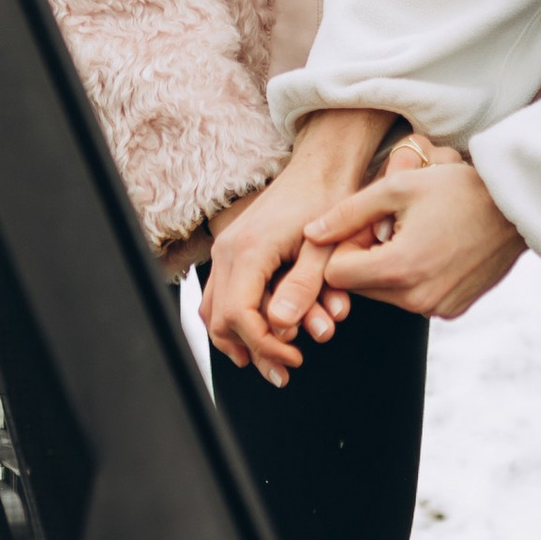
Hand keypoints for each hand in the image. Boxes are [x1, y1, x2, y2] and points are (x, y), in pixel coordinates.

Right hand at [204, 110, 395, 384]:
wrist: (321, 167)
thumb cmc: (328, 202)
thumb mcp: (324, 249)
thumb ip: (303, 288)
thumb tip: (281, 329)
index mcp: (249, 251)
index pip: (240, 316)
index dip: (265, 346)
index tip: (295, 359)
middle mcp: (228, 251)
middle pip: (219, 319)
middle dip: (252, 350)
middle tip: (284, 372)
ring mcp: (226, 250)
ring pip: (213, 309)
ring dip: (238, 339)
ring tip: (270, 361)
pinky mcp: (233, 250)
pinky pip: (219, 294)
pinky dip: (235, 319)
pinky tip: (258, 334)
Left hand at [305, 155, 525, 322]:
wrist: (516, 205)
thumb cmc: (456, 188)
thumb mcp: (397, 188)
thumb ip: (347, 213)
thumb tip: (310, 234)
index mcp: (397, 269)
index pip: (335, 275)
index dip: (344, 247)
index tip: (367, 225)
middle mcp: (416, 299)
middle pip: (359, 288)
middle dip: (364, 259)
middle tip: (391, 226)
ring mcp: (436, 308)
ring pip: (385, 295)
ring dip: (388, 268)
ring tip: (415, 235)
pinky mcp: (452, 310)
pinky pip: (414, 299)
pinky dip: (414, 278)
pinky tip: (435, 249)